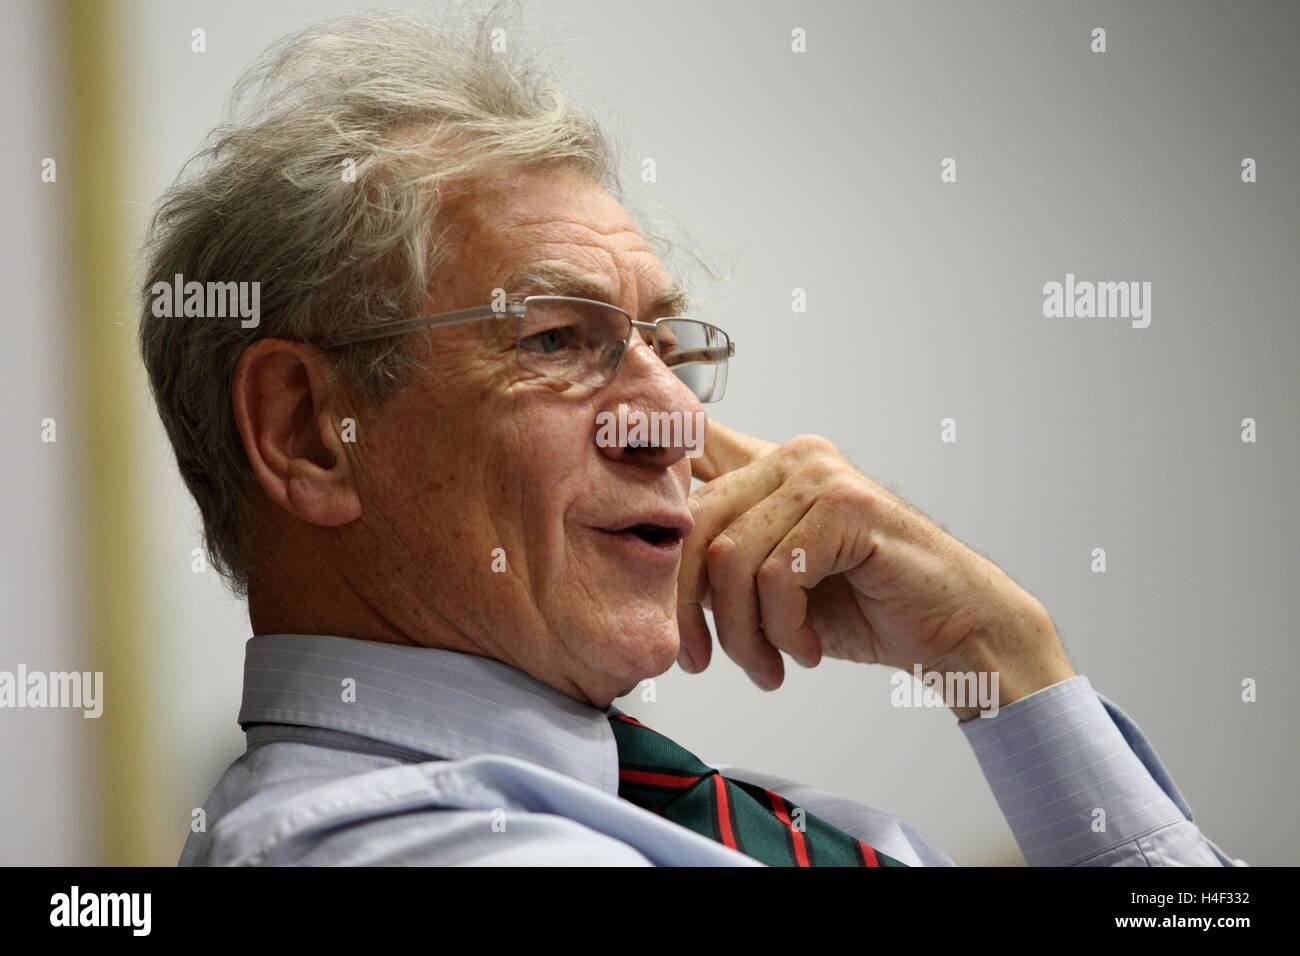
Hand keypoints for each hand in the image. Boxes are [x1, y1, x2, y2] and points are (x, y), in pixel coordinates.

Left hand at [677, 423, 1074, 716]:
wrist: (952, 631)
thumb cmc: (861, 608)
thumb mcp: (771, 582)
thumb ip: (721, 557)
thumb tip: (649, 561)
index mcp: (769, 465)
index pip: (689, 456)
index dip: (649, 477)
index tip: (619, 495)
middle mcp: (793, 457)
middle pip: (693, 522)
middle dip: (685, 605)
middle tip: (697, 661)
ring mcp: (822, 476)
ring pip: (730, 557)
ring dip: (741, 632)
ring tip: (768, 666)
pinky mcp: (848, 507)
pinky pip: (777, 575)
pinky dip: (784, 629)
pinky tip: (808, 650)